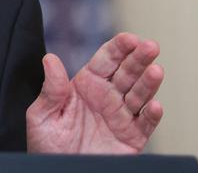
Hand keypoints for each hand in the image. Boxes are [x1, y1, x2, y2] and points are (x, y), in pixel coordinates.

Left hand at [26, 32, 163, 153]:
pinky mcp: (131, 138)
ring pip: (140, 95)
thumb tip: (50, 58)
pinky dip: (152, 115)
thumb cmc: (47, 145)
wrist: (58, 172)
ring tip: (156, 71)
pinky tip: (155, 106)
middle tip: (150, 46)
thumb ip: (51, 89)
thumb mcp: (42, 115)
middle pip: (127, 72)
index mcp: (86, 86)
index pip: (106, 60)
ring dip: (149, 83)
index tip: (130, 38)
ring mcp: (121, 117)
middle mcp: (107, 97)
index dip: (119, 48)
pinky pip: (145, 124)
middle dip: (139, 58)